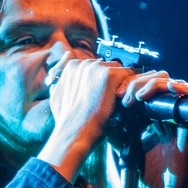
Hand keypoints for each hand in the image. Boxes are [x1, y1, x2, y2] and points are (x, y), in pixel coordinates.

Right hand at [39, 52, 132, 180]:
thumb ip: (62, 75)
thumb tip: (66, 56)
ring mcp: (97, 68)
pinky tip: (125, 100)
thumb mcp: (57, 94)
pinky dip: (130, 87)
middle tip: (112, 100)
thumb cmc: (66, 119)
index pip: (97, 67)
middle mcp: (85, 63)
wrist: (74, 132)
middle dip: (113, 81)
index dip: (102, 82)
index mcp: (73, 66)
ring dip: (122, 84)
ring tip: (118, 101)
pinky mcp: (110, 75)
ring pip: (120, 70)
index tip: (102, 96)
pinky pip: (129, 74)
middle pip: (109, 66)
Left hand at [120, 72, 187, 187]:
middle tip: (121, 95)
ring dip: (150, 84)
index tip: (113, 94)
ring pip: (169, 82)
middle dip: (136, 82)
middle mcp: (169, 112)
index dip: (129, 85)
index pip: (143, 87)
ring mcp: (181, 115)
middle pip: (155, 80)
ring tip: (135, 96)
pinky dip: (173, 88)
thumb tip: (97, 113)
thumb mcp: (126, 145)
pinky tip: (151, 96)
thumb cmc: (149, 174)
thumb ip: (117, 128)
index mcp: (155, 115)